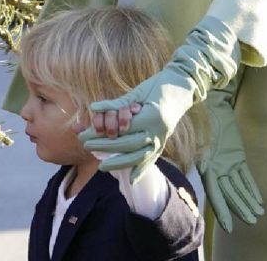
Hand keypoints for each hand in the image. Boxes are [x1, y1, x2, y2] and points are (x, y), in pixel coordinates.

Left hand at [78, 66, 195, 182]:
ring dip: (120, 162)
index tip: (84, 134)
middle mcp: (157, 130)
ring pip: (139, 156)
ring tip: (102, 166)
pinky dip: (142, 170)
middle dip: (105, 146)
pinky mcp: (163, 141)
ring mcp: (162, 138)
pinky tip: (132, 180)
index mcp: (150, 116)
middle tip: (87, 145)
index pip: (121, 129)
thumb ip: (117, 103)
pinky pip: (152, 159)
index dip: (101, 133)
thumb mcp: (137, 92)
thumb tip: (93, 107)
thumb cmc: (157, 86)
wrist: (182, 88)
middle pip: (128, 144)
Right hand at [197, 88, 263, 231]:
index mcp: (205, 164)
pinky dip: (252, 189)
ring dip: (247, 201)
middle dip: (239, 208)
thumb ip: (200, 150)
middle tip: (252, 222)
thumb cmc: (200, 115)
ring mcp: (227, 163)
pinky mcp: (237, 156)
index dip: (222, 210)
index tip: (229, 227)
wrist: (210, 100)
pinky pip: (246, 176)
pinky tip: (259, 201)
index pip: (214, 192)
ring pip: (239, 187)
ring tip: (257, 216)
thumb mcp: (197, 131)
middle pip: (229, 193)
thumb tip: (205, 168)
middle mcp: (215, 167)